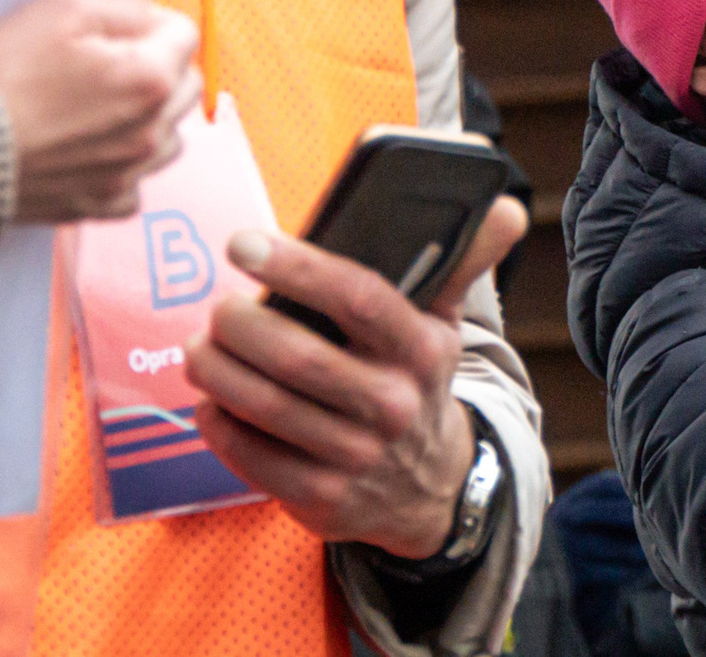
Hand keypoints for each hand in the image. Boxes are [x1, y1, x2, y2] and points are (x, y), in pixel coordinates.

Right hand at [0, 0, 197, 220]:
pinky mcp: (99, 205)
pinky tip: (88, 149)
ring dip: (148, 119)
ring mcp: (127, 174)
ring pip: (168, 137)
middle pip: (186, 85)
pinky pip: (135, 182)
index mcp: (149, 79)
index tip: (117, 29)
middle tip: (108, 63)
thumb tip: (152, 21)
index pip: (185, 34)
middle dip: (159, 67)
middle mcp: (150, 132)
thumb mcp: (60, 10)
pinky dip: (121, 165)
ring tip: (98, 107)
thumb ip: (123, 10)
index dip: (151, 22)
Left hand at [185, 196, 529, 554]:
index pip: (359, 298)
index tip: (244, 244)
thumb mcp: (443, 323)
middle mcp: (394, 406)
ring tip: (201, 347)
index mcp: (421, 349)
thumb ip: (459, 259)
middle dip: (242, 326)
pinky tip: (211, 401)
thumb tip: (505, 205)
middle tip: (218, 306)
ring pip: (268, 408)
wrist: (431, 487)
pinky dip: (220, 424)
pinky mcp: (323, 499)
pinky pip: (252, 458)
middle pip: (300, 359)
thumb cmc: (418, 380)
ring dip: (219, 372)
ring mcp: (357, 458)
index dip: (297, 268)